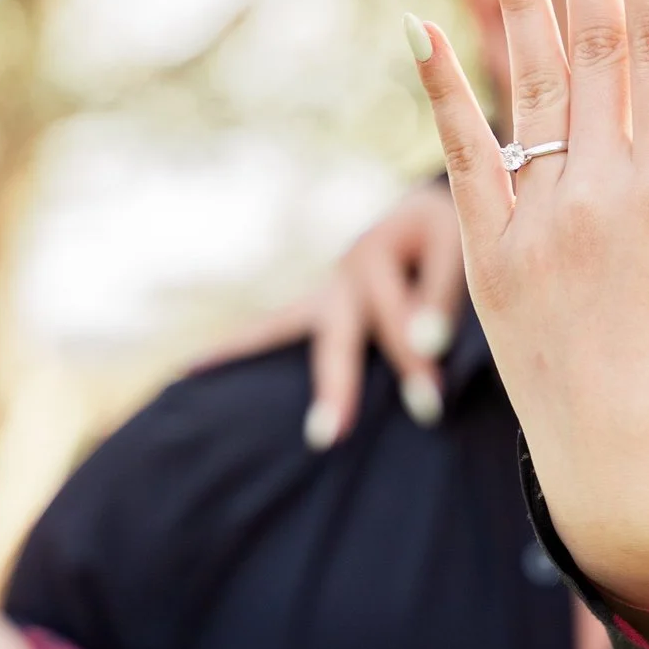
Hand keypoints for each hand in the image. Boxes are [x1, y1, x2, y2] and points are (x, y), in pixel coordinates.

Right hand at [197, 183, 464, 446]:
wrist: (430, 213)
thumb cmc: (451, 235)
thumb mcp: (456, 246)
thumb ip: (445, 294)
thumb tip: (427, 347)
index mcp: (385, 252)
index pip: (396, 314)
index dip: (412, 356)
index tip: (428, 404)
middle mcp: (347, 269)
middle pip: (335, 332)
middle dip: (335, 384)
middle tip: (327, 436)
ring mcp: (325, 290)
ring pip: (283, 329)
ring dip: (260, 365)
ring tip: (224, 401)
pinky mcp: (315, 307)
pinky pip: (270, 330)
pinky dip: (234, 349)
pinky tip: (192, 370)